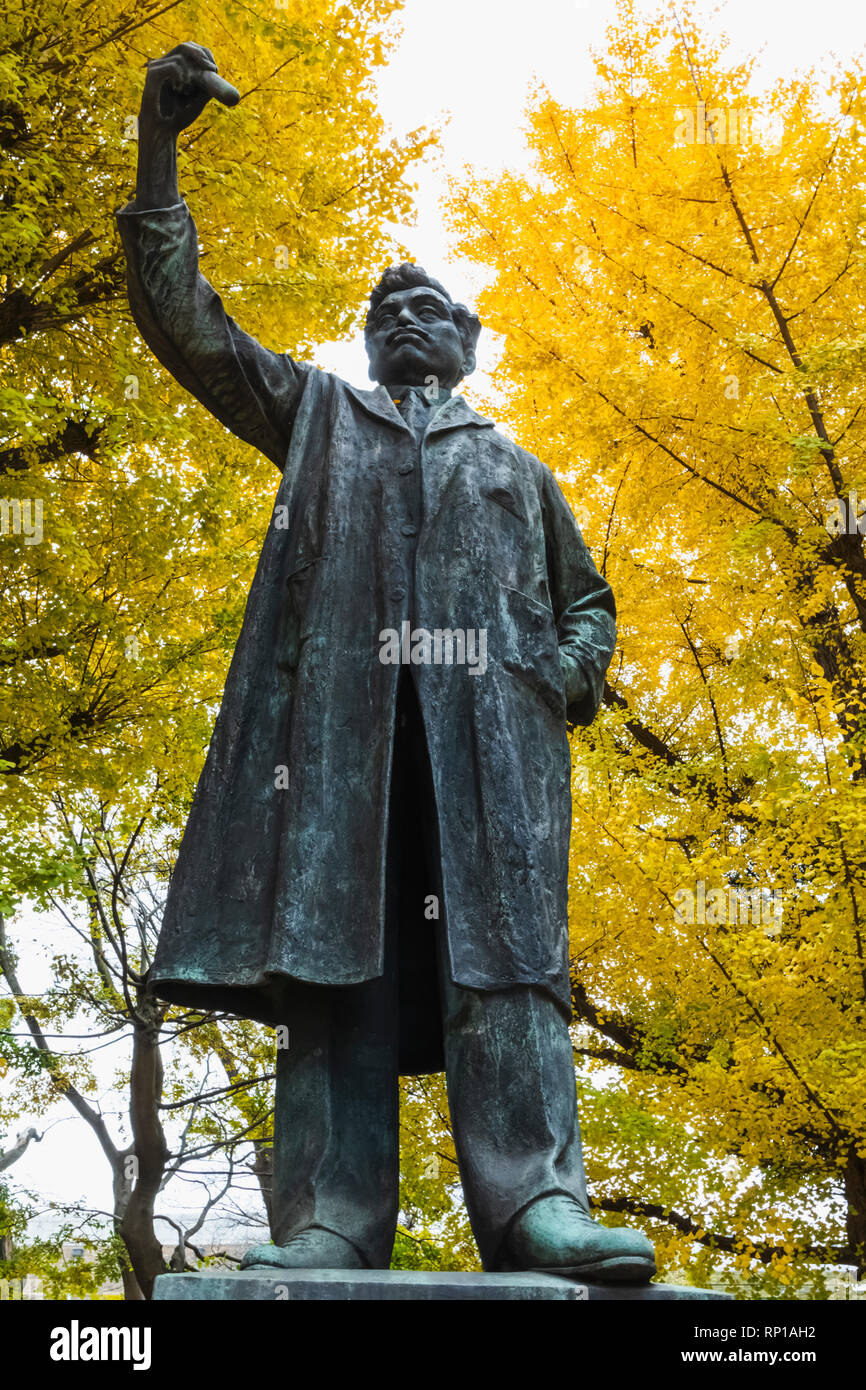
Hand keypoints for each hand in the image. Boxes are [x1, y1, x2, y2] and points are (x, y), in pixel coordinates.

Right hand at [134, 44, 238, 208]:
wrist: (163, 132)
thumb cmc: (179, 117)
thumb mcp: (199, 101)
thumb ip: (207, 87)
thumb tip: (217, 75)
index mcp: (176, 68)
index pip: (192, 49)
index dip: (205, 54)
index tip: (215, 69)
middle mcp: (166, 64)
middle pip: (186, 45)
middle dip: (202, 55)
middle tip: (212, 69)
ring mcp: (158, 68)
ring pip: (181, 55)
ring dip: (192, 71)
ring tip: (191, 89)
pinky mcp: (153, 74)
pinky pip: (173, 66)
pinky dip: (182, 75)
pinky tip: (183, 88)